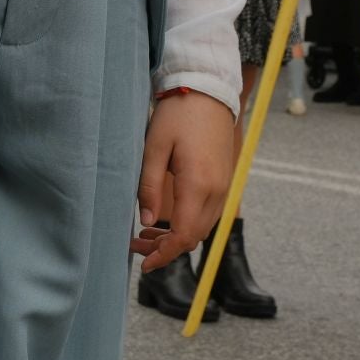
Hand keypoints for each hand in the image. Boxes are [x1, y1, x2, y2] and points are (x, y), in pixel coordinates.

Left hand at [131, 92, 234, 271]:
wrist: (207, 94)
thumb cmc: (177, 117)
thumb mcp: (153, 149)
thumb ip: (149, 187)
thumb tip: (147, 223)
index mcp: (199, 185)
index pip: (184, 235)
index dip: (164, 255)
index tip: (144, 265)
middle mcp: (217, 191)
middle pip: (194, 237)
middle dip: (166, 249)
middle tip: (135, 248)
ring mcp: (224, 187)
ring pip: (201, 228)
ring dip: (176, 238)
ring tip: (144, 236)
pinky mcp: (223, 181)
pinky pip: (207, 214)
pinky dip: (187, 224)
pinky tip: (165, 221)